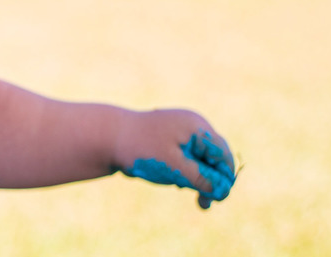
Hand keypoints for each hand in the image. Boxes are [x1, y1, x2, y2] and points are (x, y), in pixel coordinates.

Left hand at [113, 109, 235, 208]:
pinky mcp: (170, 138)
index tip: (216, 199)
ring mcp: (181, 130)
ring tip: (190, 195)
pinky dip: (186, 172)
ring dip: (198, 178)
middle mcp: (192, 125)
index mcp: (196, 127)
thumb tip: (223, 191)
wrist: (107, 136)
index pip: (223, 154)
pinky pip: (187, 157)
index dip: (224, 178)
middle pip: (214, 156)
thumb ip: (201, 179)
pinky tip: (177, 183)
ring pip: (201, 159)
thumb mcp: (175, 167)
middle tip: (204, 204)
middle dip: (211, 180)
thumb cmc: (141, 149)